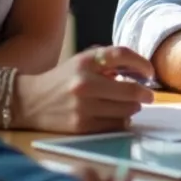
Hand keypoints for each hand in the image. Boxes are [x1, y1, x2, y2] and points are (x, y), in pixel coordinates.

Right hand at [15, 45, 156, 132]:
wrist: (30, 101)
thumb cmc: (63, 79)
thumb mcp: (82, 62)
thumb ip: (108, 61)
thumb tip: (139, 71)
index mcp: (85, 61)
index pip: (122, 55)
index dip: (142, 63)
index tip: (150, 72)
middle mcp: (84, 83)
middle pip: (129, 89)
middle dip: (145, 94)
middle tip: (149, 95)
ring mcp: (83, 106)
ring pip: (126, 110)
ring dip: (133, 108)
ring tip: (130, 105)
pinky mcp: (82, 126)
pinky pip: (115, 125)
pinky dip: (121, 120)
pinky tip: (118, 115)